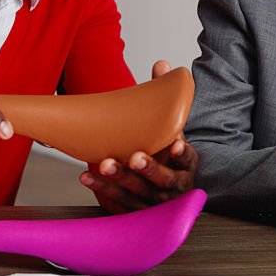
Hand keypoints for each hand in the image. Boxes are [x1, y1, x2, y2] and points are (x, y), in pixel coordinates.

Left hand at [80, 60, 198, 213]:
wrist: (166, 186)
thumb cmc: (167, 152)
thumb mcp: (172, 128)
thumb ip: (167, 98)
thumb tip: (162, 65)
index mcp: (186, 165)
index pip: (188, 160)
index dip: (184, 155)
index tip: (178, 144)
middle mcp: (173, 186)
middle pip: (163, 180)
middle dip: (149, 169)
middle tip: (135, 157)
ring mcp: (154, 201)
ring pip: (138, 192)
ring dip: (120, 179)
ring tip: (105, 164)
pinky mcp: (136, 210)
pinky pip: (119, 201)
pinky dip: (102, 189)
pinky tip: (87, 176)